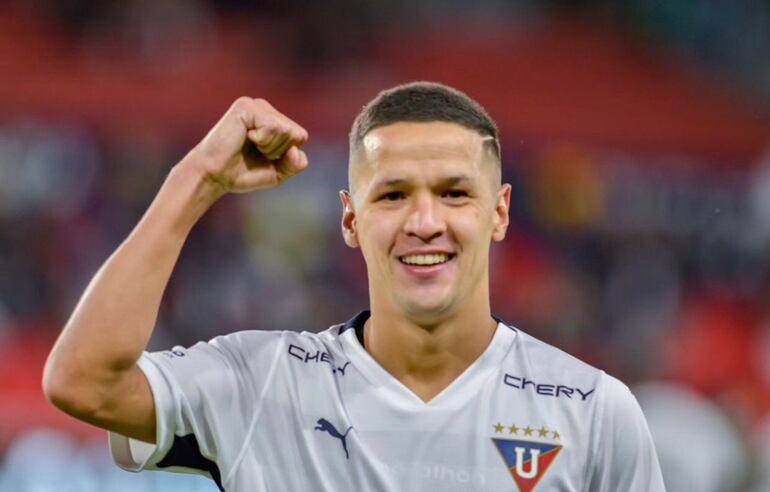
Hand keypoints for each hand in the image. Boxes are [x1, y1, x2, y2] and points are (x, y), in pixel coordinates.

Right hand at [183, 97, 309, 195]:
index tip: (264, 157)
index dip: (286, 155)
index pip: (301, 137)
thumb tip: (295, 149)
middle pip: (296, 134)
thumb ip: (295, 163)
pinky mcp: (246, 106)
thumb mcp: (278, 172)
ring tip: (249, 145)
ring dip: (269, 147)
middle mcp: (266, 108)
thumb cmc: (242, 172)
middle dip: (278, 151)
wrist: (214, 176)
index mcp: (274, 120)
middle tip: (254, 152)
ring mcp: (256, 105)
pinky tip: (246, 138)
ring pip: (286, 130)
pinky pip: (273, 127)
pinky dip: (262, 140)